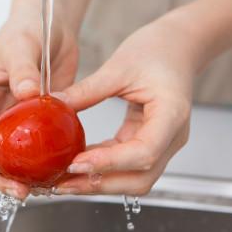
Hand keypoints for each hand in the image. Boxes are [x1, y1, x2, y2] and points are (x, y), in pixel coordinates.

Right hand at [0, 14, 77, 199]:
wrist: (51, 27)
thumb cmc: (27, 30)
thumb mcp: (22, 46)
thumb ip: (23, 68)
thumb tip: (25, 92)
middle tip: (19, 190)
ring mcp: (11, 123)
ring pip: (9, 159)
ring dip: (19, 178)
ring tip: (38, 190)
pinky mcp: (33, 127)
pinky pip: (33, 152)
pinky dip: (40, 167)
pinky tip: (54, 177)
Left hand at [54, 17, 195, 195]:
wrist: (177, 47)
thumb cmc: (157, 51)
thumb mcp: (118, 67)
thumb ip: (87, 90)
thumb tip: (53, 106)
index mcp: (171, 115)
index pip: (144, 152)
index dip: (108, 163)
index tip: (75, 164)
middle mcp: (171, 137)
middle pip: (140, 178)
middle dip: (100, 185)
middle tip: (62, 183)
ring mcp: (163, 144)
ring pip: (133, 179)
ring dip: (98, 183)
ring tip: (64, 180)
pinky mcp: (149, 143)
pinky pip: (126, 165)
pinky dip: (102, 169)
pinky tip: (76, 166)